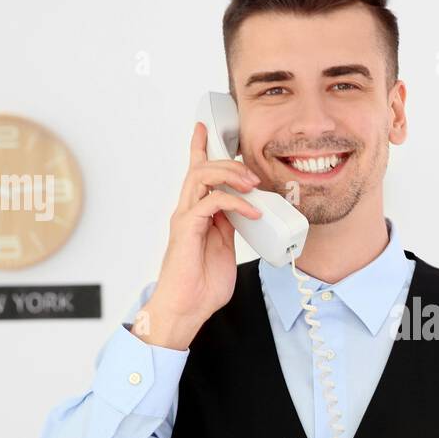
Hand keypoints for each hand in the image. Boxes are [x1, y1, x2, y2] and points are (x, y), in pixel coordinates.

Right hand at [135, 122, 263, 349]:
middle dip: (228, 162)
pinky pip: (212, 202)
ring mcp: (185, 218)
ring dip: (230, 174)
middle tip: (252, 174)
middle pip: (202, 169)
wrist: (187, 308)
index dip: (200, 149)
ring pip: (202, 177)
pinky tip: (252, 211)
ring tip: (252, 184)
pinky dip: (236, 202)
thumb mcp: (226, 248)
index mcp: (197, 215)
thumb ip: (231, 227)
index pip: (197, 174)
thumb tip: (246, 211)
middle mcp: (188, 211)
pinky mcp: (187, 228)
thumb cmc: (202, 285)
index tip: (204, 129)